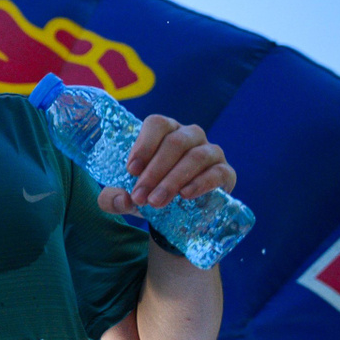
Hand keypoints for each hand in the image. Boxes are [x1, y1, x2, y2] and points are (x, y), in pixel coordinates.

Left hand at [98, 115, 235, 216]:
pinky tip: (185, 195)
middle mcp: (190, 136)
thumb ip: (113, 199)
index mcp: (165, 132)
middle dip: (154, 171)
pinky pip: (217, 172)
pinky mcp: (225, 172)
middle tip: (140, 197)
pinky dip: (200, 183)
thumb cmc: (150, 193)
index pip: (157, 124)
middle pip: (175, 143)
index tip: (131, 170)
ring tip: (156, 201)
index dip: (144, 144)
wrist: (179, 215)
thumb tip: (121, 199)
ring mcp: (211, 152)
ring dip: (173, 180)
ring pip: (195, 156)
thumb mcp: (127, 197)